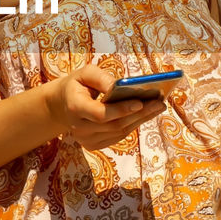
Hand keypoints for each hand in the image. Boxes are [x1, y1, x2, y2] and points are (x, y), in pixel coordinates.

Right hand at [46, 63, 167, 150]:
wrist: (61, 106)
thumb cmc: (77, 85)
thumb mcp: (84, 73)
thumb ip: (102, 78)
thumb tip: (121, 86)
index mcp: (74, 107)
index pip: (101, 114)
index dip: (121, 109)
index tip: (141, 101)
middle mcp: (79, 128)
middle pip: (114, 124)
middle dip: (140, 114)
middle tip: (159, 103)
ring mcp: (86, 139)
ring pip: (119, 132)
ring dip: (141, 120)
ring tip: (158, 106)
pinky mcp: (93, 145)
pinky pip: (118, 136)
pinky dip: (134, 125)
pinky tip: (146, 114)